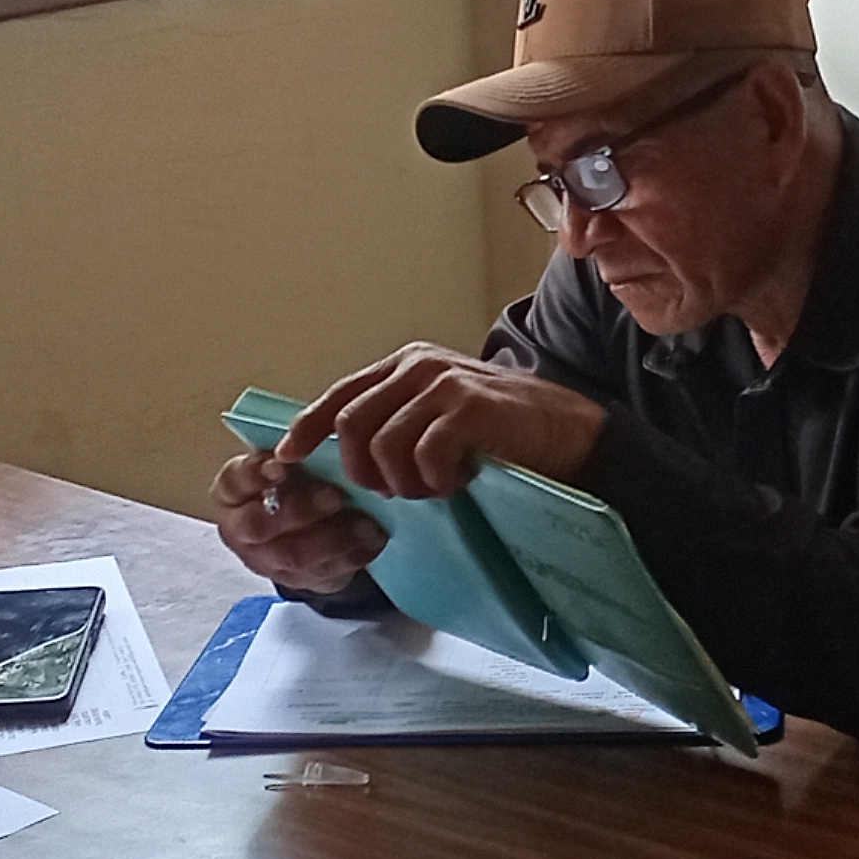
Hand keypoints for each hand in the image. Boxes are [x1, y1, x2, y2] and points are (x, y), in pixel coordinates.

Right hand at [210, 450, 386, 595]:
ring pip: (294, 556)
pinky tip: (374, 538)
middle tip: (334, 496)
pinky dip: (353, 555)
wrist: (312, 524)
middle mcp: (241, 529)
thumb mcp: (291, 459)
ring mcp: (268, 560)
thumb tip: (324, 429)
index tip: (281, 465)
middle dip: (298, 511)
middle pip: (258, 526)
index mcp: (232, 492)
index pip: (233, 481)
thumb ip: (297, 449)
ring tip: (365, 522)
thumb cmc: (298, 479)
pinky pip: (324, 573)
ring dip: (332, 538)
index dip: (254, 475)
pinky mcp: (300, 580)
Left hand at [279, 344, 607, 499]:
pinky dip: (434, 482)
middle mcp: (419, 366)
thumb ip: (400, 422)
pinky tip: (457, 482)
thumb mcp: (443, 415)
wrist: (571, 431)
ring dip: (402, 482)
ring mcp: (443, 384)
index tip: (287, 456)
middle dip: (361, 471)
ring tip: (433, 488)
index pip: (340, 395)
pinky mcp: (468, 408)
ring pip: (382, 446)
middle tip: (393, 493)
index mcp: (406, 364)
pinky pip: (423, 457)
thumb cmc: (504, 432)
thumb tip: (350, 458)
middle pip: (351, 424)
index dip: (307, 428)